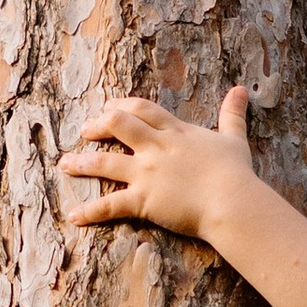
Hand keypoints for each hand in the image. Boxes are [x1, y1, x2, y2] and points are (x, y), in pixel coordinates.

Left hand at [60, 86, 257, 243]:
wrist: (232, 201)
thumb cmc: (236, 173)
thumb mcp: (234, 139)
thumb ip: (232, 114)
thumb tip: (242, 90)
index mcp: (175, 132)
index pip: (142, 109)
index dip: (123, 105)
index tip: (110, 106)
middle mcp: (155, 148)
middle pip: (117, 125)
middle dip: (98, 126)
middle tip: (84, 130)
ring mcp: (146, 174)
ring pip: (105, 162)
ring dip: (82, 163)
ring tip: (64, 164)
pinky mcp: (143, 200)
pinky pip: (110, 205)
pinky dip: (91, 212)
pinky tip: (74, 216)